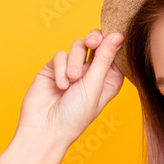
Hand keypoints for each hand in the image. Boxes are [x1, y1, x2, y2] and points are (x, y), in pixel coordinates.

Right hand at [15, 29, 124, 146]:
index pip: (115, 52)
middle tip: (92, 43)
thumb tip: (118, 35)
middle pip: (97, 42)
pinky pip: (60, 55)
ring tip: (72, 79)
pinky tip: (61, 85)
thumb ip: (104, 58)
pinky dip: (61, 68)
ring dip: (75, 61)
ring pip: (78, 46)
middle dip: (95, 40)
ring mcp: (73, 69)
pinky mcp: (54, 68)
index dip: (113, 42)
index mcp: (109, 79)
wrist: (45, 129)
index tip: (113, 37)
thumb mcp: (94, 86)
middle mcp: (92, 73)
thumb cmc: (75, 116)